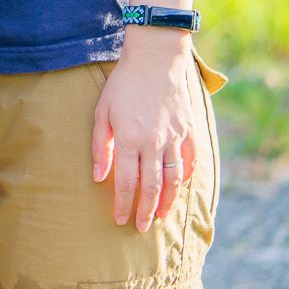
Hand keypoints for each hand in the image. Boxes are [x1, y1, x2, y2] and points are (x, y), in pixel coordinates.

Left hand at [93, 28, 200, 230]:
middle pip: (151, 187)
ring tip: (161, 216)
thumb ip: (100, 145)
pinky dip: (185, 178)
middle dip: (146, 211)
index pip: (125, 181)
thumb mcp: (102, 111)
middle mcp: (153, 143)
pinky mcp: (189, 131)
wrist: (155, 60)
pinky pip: (190, 162)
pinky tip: (179, 189)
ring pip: (173, 180)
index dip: (122, 203)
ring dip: (168, 202)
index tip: (119, 219)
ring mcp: (174, 138)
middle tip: (142, 228)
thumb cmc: (123, 84)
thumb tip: (98, 176)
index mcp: (129, 139)